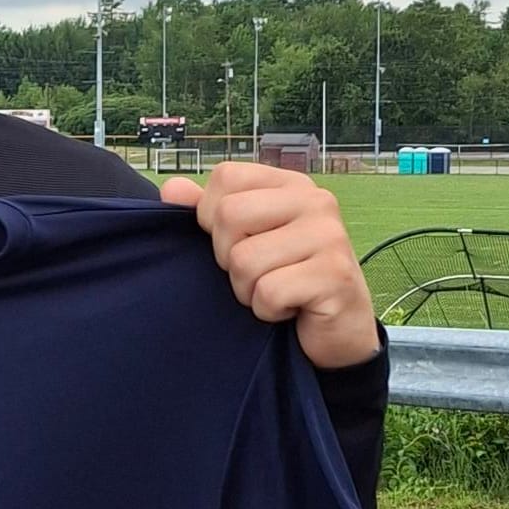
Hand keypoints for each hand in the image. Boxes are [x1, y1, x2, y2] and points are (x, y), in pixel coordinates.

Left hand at [159, 162, 380, 369]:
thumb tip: (172, 188)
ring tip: (276, 292)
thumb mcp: (243, 241)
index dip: (212, 217)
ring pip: (244, 259)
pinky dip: (268, 310)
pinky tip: (290, 309)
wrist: (336, 332)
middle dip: (228, 258)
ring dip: (248, 290)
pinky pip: (269, 292)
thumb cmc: (285, 281)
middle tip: (259, 274)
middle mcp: (315, 201)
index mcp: (291, 185)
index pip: (226, 177)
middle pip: (229, 215)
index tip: (239, 243)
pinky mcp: (336, 275)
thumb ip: (208, 213)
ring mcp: (330, 236)